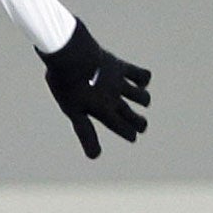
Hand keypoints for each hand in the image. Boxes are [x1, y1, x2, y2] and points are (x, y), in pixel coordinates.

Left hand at [39, 20, 151, 159]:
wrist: (73, 56)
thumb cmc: (67, 85)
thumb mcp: (73, 112)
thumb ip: (85, 132)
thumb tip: (95, 157)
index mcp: (103, 110)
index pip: (120, 127)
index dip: (127, 133)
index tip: (133, 137)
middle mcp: (115, 98)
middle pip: (130, 113)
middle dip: (138, 122)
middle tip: (143, 127)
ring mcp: (119, 81)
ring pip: (139, 95)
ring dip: (143, 100)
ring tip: (144, 102)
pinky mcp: (119, 66)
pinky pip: (139, 74)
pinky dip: (144, 79)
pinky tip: (142, 82)